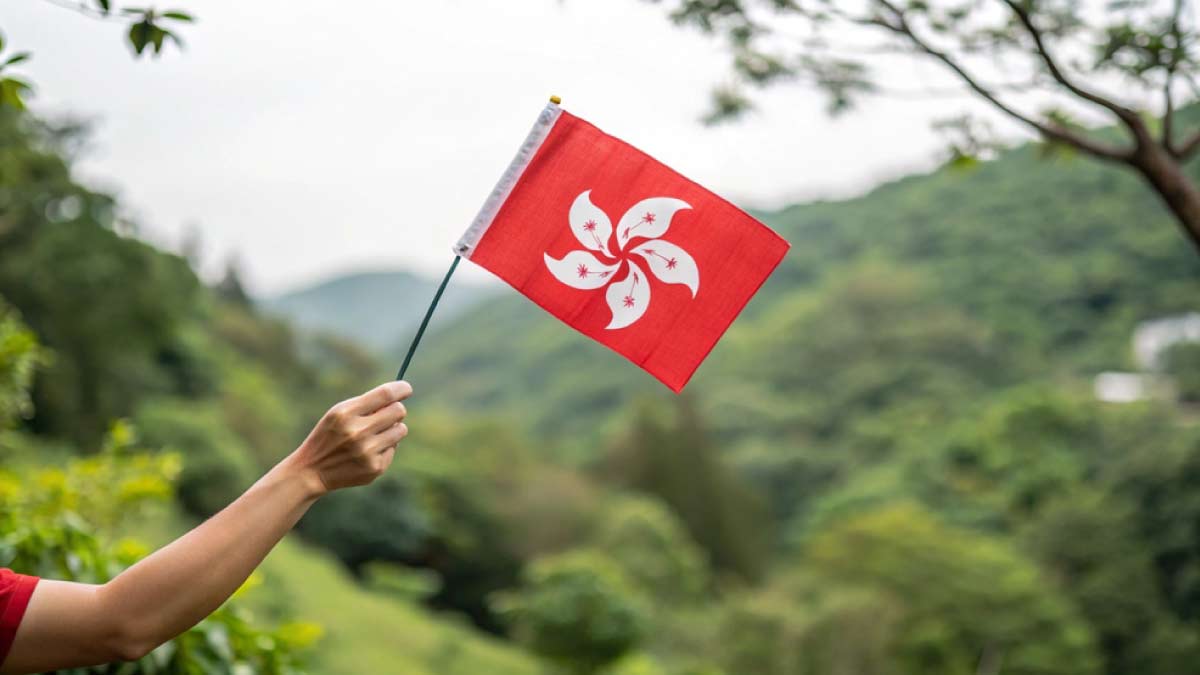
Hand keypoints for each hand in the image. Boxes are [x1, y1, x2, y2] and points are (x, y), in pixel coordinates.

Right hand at [286, 381, 411, 495]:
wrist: (312, 471)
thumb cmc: (329, 435)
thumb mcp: (339, 413)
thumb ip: (366, 404)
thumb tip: (398, 396)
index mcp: (345, 413)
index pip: (385, 395)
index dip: (401, 389)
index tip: (406, 389)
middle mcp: (357, 432)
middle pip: (399, 411)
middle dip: (396, 410)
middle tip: (387, 414)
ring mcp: (367, 452)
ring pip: (401, 429)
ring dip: (393, 429)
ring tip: (375, 434)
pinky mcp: (375, 468)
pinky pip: (394, 448)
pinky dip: (385, 447)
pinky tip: (367, 452)